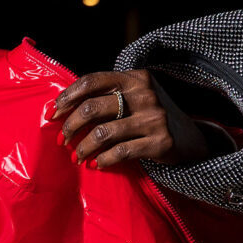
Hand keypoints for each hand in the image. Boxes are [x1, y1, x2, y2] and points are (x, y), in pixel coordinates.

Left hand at [49, 69, 208, 169]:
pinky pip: (120, 152)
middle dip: (69, 126)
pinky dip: (102, 160)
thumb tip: (58, 108)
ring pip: (102, 133)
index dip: (67, 97)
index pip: (91, 81)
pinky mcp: (161, 142)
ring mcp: (155, 118)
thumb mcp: (132, 97)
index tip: (52, 113)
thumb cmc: (147, 116)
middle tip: (62, 140)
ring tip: (77, 156)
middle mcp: (145, 94)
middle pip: (92, 108)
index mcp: (134, 78)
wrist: (191, 138)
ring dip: (83, 148)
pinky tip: (96, 164)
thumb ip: (104, 97)